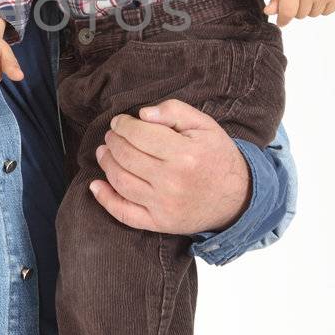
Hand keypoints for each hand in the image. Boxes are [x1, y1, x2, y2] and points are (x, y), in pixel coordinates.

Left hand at [88, 100, 250, 234]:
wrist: (239, 198)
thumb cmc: (218, 157)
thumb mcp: (204, 125)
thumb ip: (174, 112)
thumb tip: (142, 114)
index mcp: (184, 154)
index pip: (139, 134)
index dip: (123, 125)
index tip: (119, 122)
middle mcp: (172, 181)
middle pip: (126, 157)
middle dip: (113, 141)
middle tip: (112, 135)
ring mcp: (164, 205)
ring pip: (121, 181)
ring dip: (106, 164)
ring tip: (104, 152)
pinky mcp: (160, 223)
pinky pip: (125, 214)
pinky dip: (106, 200)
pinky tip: (95, 186)